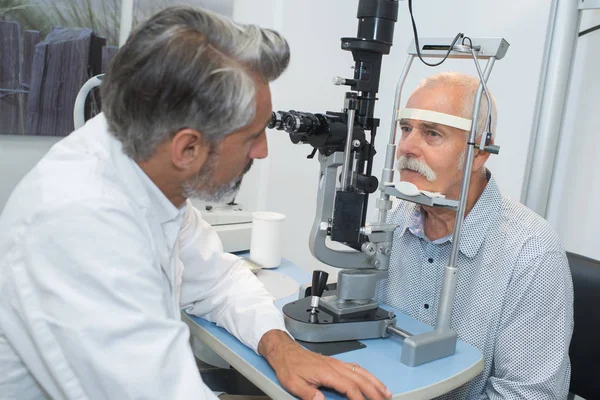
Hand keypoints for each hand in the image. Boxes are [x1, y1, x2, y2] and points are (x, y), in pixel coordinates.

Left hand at [258, 330, 391, 399]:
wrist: (285, 351)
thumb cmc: (289, 366)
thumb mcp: (293, 383)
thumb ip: (308, 393)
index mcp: (326, 372)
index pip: (348, 387)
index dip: (359, 398)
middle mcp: (335, 366)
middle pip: (360, 379)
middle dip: (374, 391)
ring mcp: (337, 363)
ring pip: (361, 372)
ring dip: (375, 382)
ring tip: (386, 392)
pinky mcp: (335, 362)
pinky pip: (356, 367)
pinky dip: (367, 374)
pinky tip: (372, 380)